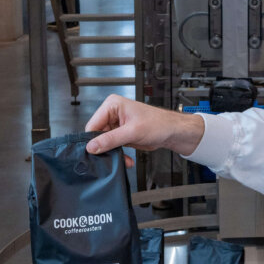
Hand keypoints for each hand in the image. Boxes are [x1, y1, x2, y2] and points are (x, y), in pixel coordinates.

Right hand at [85, 94, 203, 158]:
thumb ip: (111, 139)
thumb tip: (92, 146)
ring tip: (123, 158)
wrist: (172, 132)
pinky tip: (126, 159)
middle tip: (112, 156)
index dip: (93, 139)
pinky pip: (112, 146)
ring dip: (112, 153)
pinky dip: (118, 154)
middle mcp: (112, 113)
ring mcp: (116, 124)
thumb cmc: (159, 123)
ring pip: (104, 142)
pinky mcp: (121, 134)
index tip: (95, 151)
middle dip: (104, 147)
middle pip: (97, 134)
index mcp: (112, 105)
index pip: (93, 124)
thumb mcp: (132, 132)